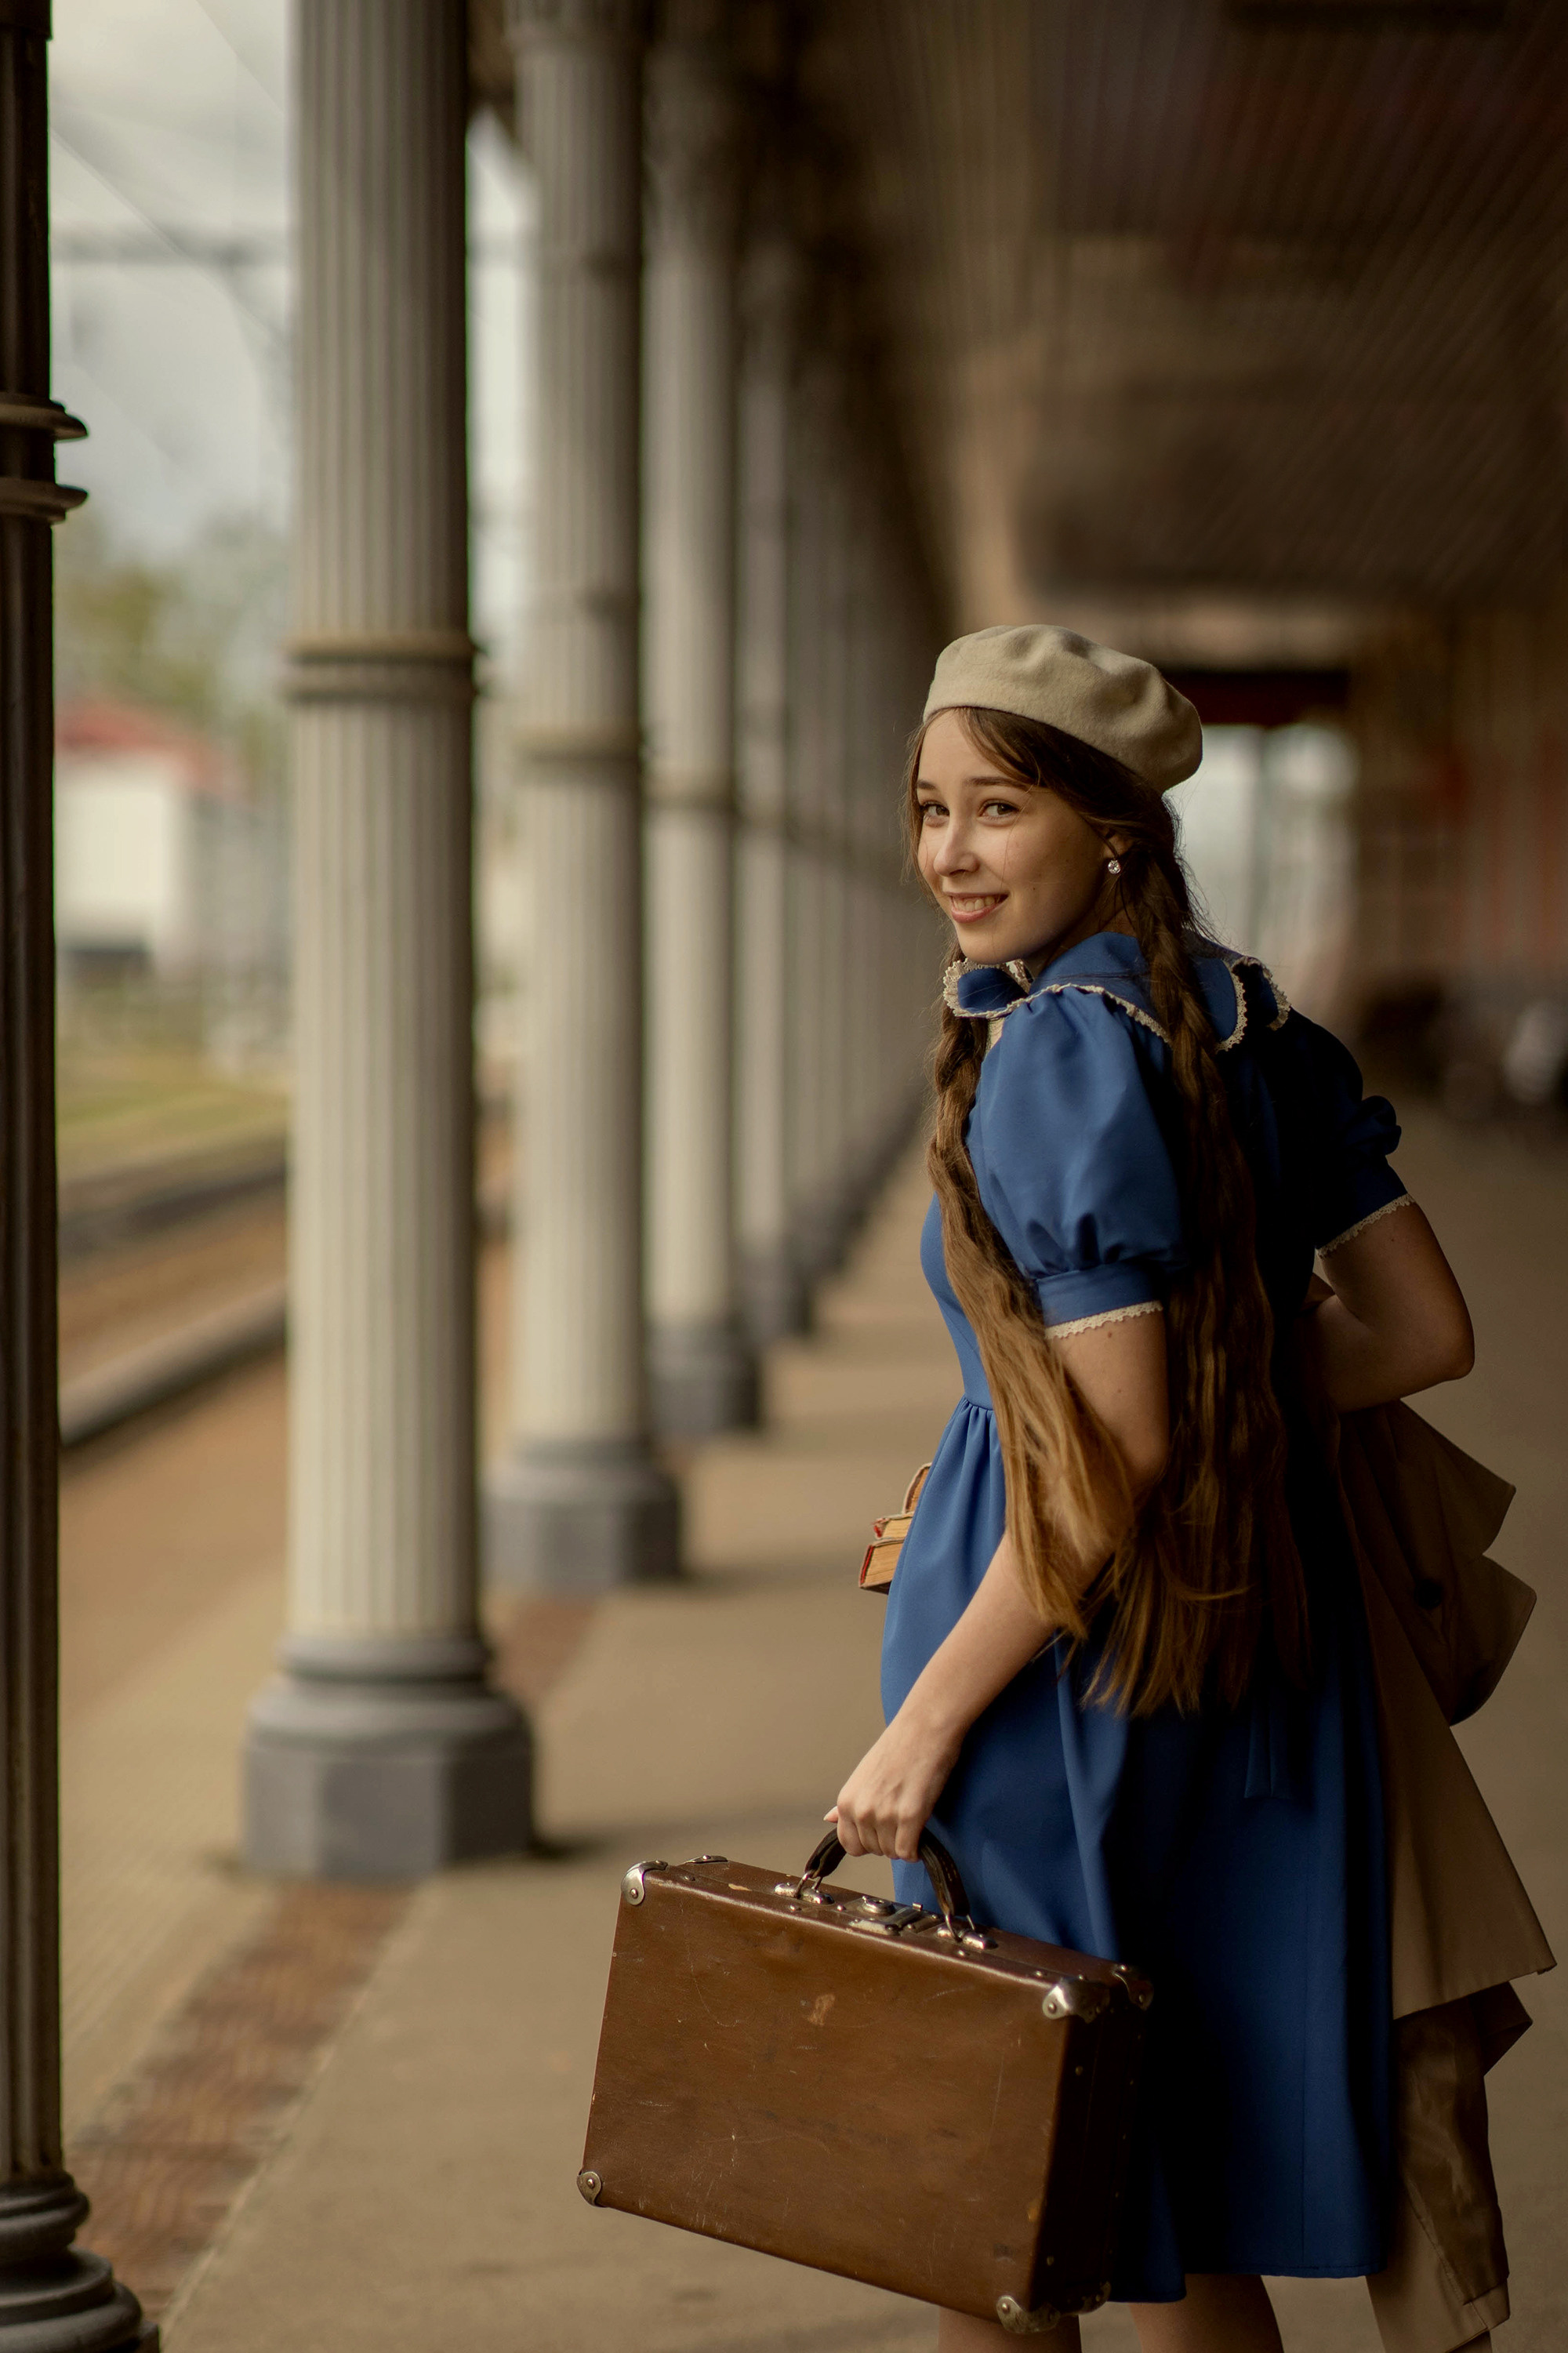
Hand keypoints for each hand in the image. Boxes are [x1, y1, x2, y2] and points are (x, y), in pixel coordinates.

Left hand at [829, 1703, 961, 1860]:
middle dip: (888, 1841)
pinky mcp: (910, 1816)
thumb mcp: (863, 1774)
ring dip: (904, 1843)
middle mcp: (860, 1810)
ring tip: (912, 1819)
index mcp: (846, 1800)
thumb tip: (828, 1819)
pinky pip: (909, 1852)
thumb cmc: (897, 1748)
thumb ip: (848, 1803)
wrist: (924, 1727)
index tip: (881, 1830)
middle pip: (873, 1850)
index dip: (868, 1842)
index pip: (849, 1845)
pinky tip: (921, 1835)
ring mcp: (884, 1814)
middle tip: (901, 1819)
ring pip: (893, 1853)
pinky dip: (916, 1851)